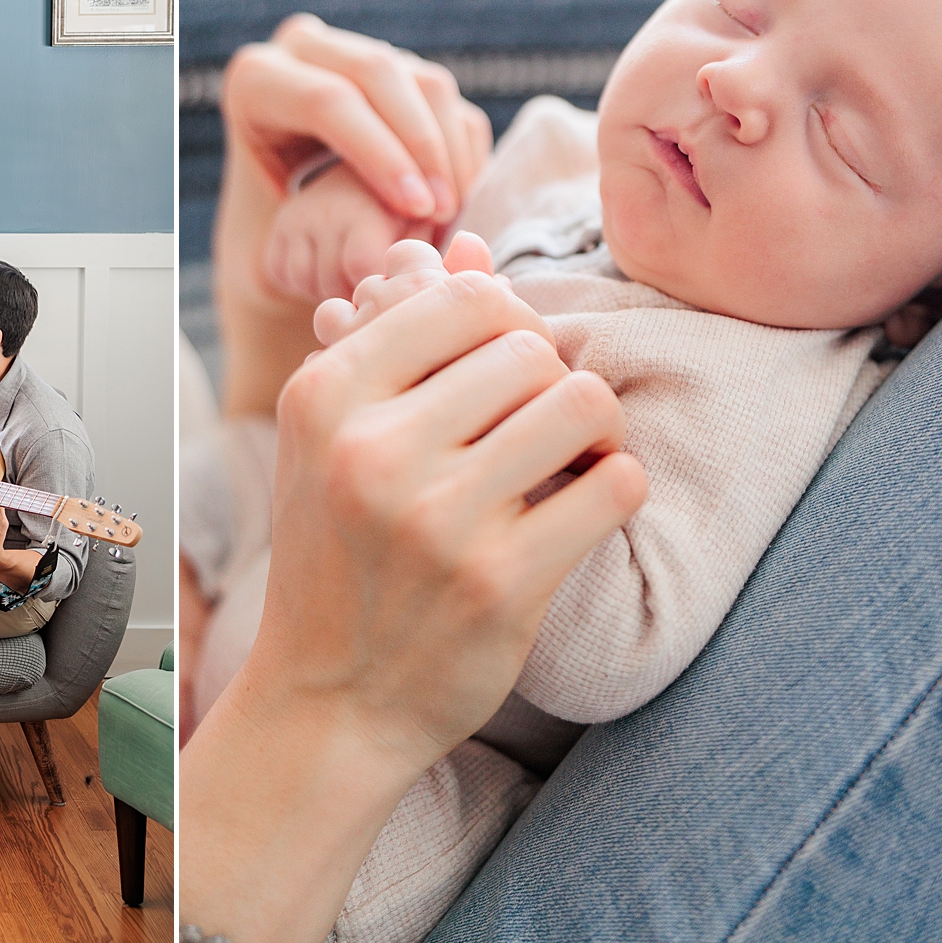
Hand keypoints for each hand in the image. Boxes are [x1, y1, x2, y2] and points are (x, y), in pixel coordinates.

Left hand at [214, 16, 492, 416]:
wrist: (280, 220)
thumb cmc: (267, 241)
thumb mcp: (266, 242)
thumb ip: (297, 250)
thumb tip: (369, 256)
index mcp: (255, 81)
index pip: (327, 101)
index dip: (379, 153)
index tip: (415, 210)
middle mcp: (303, 51)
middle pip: (379, 73)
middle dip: (421, 145)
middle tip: (441, 210)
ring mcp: (357, 53)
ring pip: (422, 80)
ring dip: (447, 147)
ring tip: (451, 209)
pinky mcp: (399, 71)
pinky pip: (445, 100)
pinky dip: (460, 147)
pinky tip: (457, 196)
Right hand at [260, 267, 641, 769]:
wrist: (329, 699)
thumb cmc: (337, 553)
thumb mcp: (333, 435)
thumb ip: (396, 336)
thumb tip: (469, 244)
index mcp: (326, 395)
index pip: (464, 297)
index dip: (507, 323)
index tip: (505, 370)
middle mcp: (373, 448)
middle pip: (529, 347)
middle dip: (550, 381)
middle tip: (539, 426)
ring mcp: (438, 518)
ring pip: (581, 403)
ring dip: (593, 428)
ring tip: (570, 458)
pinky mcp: (501, 582)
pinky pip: (614, 484)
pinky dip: (616, 486)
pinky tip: (583, 504)